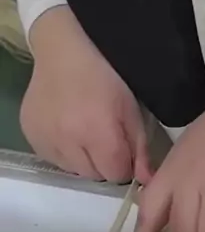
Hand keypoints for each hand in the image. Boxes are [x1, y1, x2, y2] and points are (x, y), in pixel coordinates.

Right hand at [21, 6, 149, 182]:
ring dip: (83, 160)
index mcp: (97, 132)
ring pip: (73, 170)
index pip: (115, 174)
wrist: (63, 51)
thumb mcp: (131, 110)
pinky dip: (64, 152)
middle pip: (94, 175)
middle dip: (103, 163)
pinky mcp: (31, 136)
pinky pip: (54, 160)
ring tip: (84, 132)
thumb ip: (139, 149)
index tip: (122, 149)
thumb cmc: (106, 77)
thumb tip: (146, 180)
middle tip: (103, 138)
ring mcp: (45, 139)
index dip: (122, 164)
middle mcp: (67, 140)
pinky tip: (67, 130)